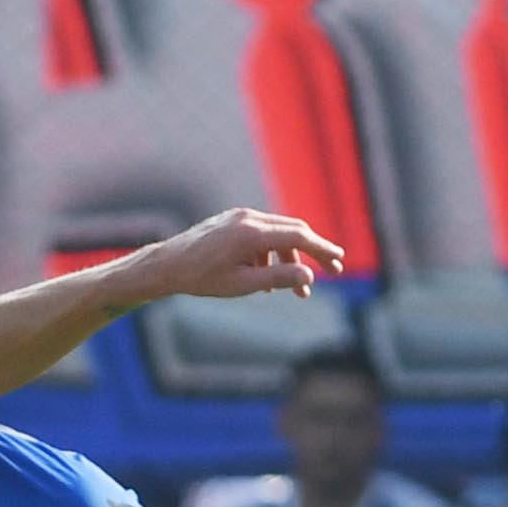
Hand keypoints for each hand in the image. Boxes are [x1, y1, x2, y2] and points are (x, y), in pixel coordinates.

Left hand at [136, 208, 346, 302]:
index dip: (323, 250)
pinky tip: (267, 278)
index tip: (339, 262)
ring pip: (278, 234)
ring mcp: (240, 216)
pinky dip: (271, 254)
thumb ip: (278, 279)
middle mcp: (249, 218)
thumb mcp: (243, 285)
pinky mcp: (233, 220)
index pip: (299, 237)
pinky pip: (261, 234)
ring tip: (295, 290)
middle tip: (332, 271)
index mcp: (253, 233)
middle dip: (314, 252)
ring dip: (290, 260)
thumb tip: (309, 277)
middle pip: (294, 231)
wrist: (168, 265)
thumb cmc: (202, 278)